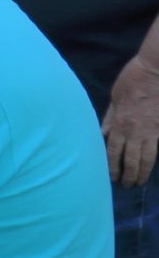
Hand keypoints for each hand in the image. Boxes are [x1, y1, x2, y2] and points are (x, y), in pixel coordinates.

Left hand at [103, 54, 158, 186]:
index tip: (112, 177)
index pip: (114, 151)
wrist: (155, 72)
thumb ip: (109, 118)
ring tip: (139, 182)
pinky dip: (153, 159)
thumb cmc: (131, 81)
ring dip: (142, 171)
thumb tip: (103, 133)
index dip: (112, 166)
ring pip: (146, 157)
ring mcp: (152, 131)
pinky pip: (157, 147)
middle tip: (127, 185)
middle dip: (128, 174)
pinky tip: (151, 166)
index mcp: (120, 124)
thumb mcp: (114, 98)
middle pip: (130, 159)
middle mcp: (135, 131)